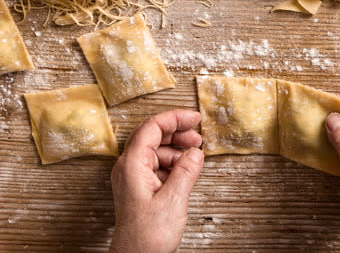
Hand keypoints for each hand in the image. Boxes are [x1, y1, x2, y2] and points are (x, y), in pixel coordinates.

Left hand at [109, 110, 203, 252]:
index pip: (151, 128)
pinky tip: (186, 171)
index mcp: (132, 165)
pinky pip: (157, 166)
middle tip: (197, 136)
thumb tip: (195, 152)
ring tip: (194, 156)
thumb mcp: (174, 200)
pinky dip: (173, 163)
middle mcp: (129, 168)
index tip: (194, 118)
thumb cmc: (147, 236)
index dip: (174, 118)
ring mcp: (133, 178)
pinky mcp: (140, 188)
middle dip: (176, 132)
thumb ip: (186, 171)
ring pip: (156, 151)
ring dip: (176, 150)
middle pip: (152, 136)